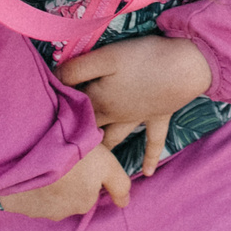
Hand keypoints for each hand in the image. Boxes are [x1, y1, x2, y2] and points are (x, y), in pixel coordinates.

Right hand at [0, 144, 131, 219]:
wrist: (32, 150)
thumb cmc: (73, 155)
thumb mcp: (106, 164)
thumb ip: (119, 185)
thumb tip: (124, 203)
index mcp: (83, 202)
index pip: (88, 191)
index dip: (85, 173)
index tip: (78, 159)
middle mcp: (60, 213)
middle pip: (66, 197)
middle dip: (65, 182)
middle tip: (59, 158)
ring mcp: (35, 210)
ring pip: (44, 197)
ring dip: (44, 184)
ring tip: (41, 160)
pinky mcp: (14, 204)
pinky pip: (21, 195)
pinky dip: (24, 185)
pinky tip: (25, 167)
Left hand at [56, 35, 212, 176]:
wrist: (184, 67)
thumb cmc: (144, 59)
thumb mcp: (106, 57)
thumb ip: (77, 69)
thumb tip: (53, 79)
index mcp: (100, 101)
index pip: (73, 111)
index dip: (59, 110)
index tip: (46, 113)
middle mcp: (115, 115)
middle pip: (91, 128)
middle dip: (77, 135)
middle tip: (61, 143)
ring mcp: (137, 118)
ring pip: (115, 138)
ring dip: (104, 148)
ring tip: (92, 160)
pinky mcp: (158, 116)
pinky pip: (154, 141)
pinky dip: (150, 158)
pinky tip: (148, 173)